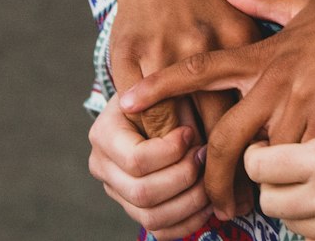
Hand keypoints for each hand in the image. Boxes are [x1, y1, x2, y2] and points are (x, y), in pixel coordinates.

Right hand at [88, 93, 215, 239]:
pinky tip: (208, 201)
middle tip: (205, 156)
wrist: (152, 102)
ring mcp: (117, 191)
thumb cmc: (164, 91)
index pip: (136, 159)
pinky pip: (159, 230)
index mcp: (104, 133)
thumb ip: (172, 104)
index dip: (170, 151)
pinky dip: (188, 221)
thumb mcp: (164, 86)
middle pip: (142, 193)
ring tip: (211, 179)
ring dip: (189, 203)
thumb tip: (189, 135)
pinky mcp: (134, 208)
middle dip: (183, 177)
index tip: (192, 133)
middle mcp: (103, 166)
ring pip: (151, 217)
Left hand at [120, 0, 314, 218]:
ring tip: (255, 205)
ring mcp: (300, 103)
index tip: (125, 104)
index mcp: (262, 54)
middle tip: (211, 203)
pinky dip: (297, 178)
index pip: (199, 69)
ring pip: (263, 157)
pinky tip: (298, 189)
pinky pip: (302, 162)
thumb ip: (258, 1)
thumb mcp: (303, 6)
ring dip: (260, 184)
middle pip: (224, 137)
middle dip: (212, 177)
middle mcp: (273, 80)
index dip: (161, 86)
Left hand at [247, 117, 314, 240]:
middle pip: (270, 200)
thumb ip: (300, 144)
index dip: (255, 155)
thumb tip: (255, 156)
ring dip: (293, 205)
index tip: (262, 149)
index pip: (259, 166)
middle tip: (283, 168)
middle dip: (270, 183)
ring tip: (312, 184)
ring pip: (290, 222)